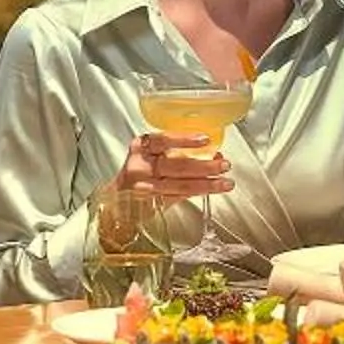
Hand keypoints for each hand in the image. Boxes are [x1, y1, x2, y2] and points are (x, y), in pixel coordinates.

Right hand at [114, 130, 229, 204]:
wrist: (118, 199)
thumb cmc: (140, 172)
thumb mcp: (150, 155)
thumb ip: (176, 152)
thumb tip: (212, 152)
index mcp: (141, 147)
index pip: (163, 140)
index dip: (185, 140)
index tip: (205, 140)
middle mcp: (140, 167)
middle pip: (175, 165)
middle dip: (204, 166)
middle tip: (224, 164)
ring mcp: (144, 187)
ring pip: (179, 185)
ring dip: (206, 184)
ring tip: (225, 182)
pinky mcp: (151, 204)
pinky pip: (177, 197)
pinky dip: (195, 193)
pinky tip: (209, 190)